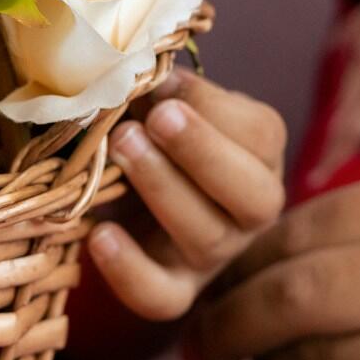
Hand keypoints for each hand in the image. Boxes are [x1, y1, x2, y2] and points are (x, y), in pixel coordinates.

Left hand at [86, 71, 287, 320]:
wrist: (124, 200)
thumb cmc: (150, 139)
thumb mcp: (161, 106)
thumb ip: (161, 88)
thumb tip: (145, 63)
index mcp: (256, 156)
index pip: (261, 135)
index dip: (216, 110)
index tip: (164, 83)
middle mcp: (248, 212)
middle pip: (255, 196)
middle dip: (203, 153)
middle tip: (156, 117)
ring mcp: (213, 258)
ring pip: (209, 238)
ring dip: (164, 190)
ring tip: (119, 148)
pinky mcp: (172, 292)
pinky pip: (160, 296)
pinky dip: (129, 269)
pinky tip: (97, 233)